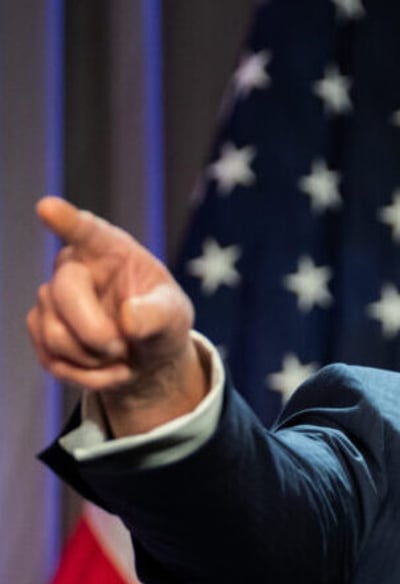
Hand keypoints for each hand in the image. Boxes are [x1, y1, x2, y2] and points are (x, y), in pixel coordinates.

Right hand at [27, 197, 207, 435]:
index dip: (67, 220)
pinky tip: (108, 369)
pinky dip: (87, 376)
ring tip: (121, 356)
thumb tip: (128, 318)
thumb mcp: (174, 317)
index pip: (86, 231)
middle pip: (63, 293)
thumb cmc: (162, 323)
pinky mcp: (40, 329)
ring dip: (95, 359)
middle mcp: (74, 267)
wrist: (146, 356)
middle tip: (122, 347)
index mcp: (111, 250)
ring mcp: (51, 298)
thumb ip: (157, 314)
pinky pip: (53, 359)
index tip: (48, 207)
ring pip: (55, 334)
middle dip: (95, 332)